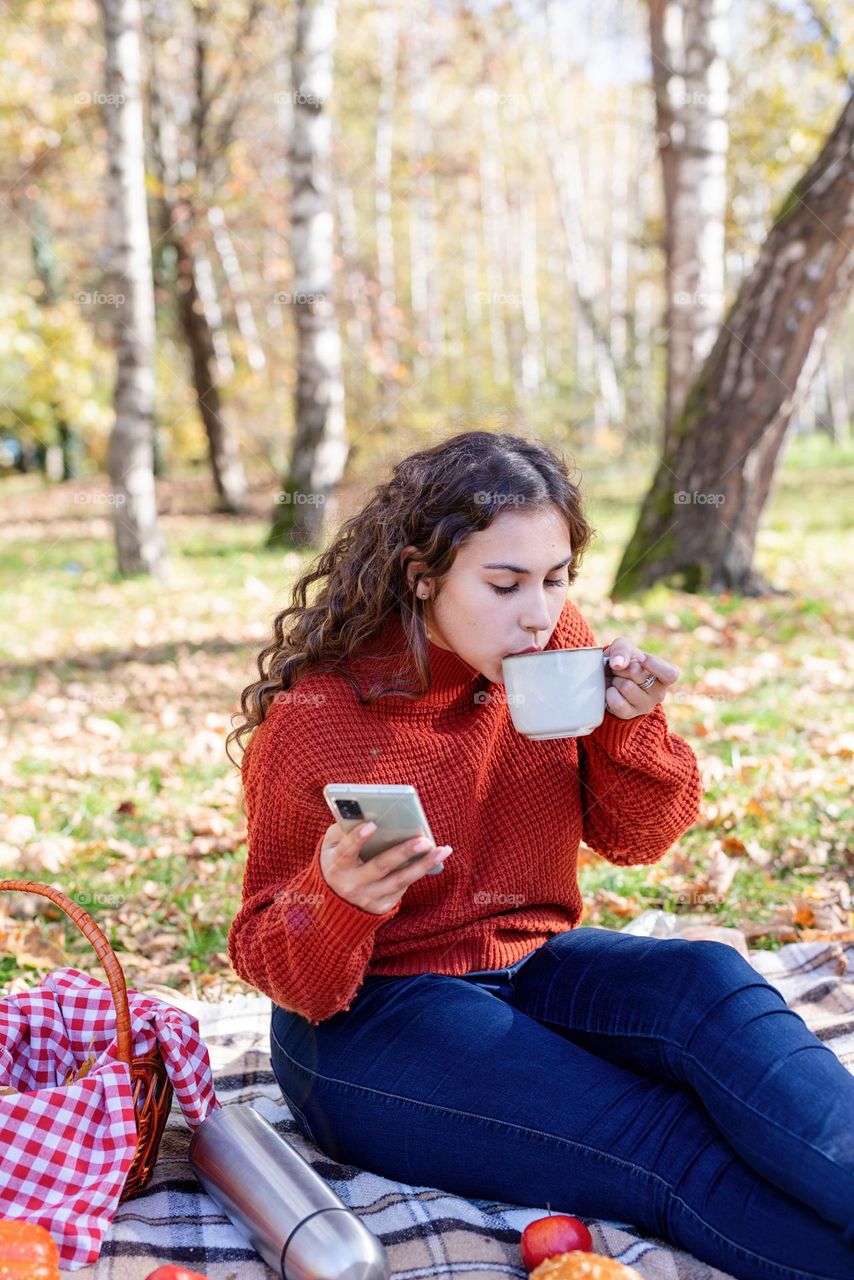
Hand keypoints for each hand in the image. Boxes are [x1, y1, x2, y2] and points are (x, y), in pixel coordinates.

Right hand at [318, 821, 452, 914]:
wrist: (335, 900)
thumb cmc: (337, 859)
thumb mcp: (331, 845)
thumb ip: (344, 829)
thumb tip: (368, 812)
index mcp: (336, 866)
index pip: (346, 852)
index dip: (357, 838)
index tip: (373, 823)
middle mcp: (351, 885)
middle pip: (380, 867)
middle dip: (402, 853)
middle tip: (424, 840)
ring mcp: (367, 898)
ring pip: (399, 881)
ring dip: (423, 865)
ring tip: (442, 850)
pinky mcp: (382, 906)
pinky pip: (403, 887)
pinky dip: (419, 871)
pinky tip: (435, 858)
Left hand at [603, 637, 679, 719]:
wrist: (607, 677)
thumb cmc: (623, 660)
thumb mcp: (623, 646)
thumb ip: (622, 650)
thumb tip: (618, 664)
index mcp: (665, 675)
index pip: (670, 674)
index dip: (653, 665)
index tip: (639, 658)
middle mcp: (659, 693)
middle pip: (639, 675)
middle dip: (624, 667)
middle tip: (622, 669)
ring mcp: (645, 706)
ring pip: (626, 687)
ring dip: (615, 680)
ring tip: (617, 680)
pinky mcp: (629, 715)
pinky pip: (616, 702)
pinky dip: (609, 693)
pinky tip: (612, 691)